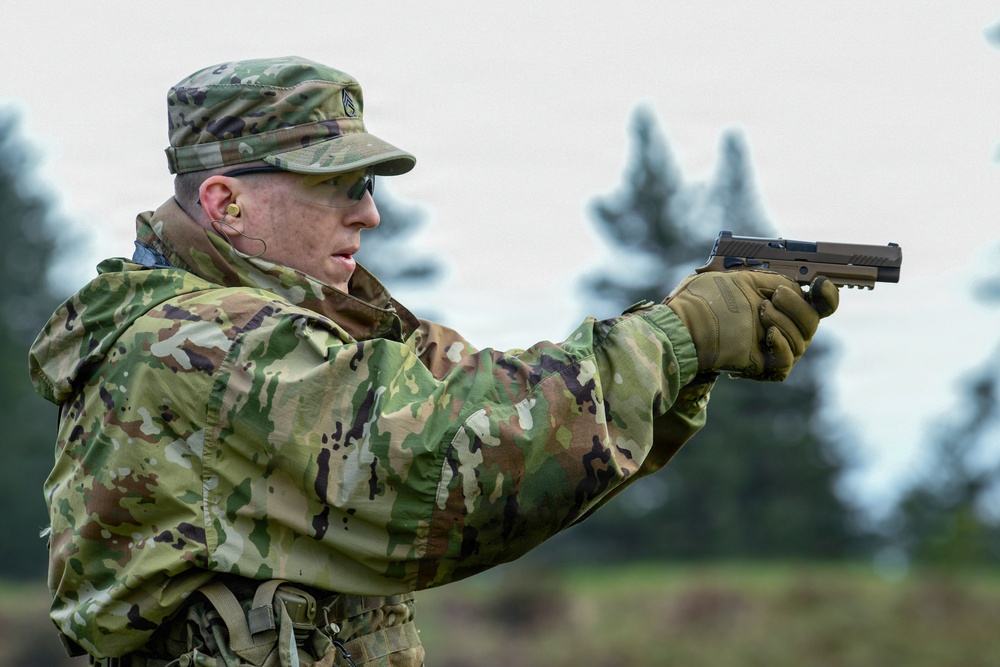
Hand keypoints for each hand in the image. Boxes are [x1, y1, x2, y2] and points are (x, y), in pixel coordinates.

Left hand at [665, 271, 838, 380]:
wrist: (686, 323)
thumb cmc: (708, 299)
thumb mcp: (743, 278)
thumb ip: (773, 278)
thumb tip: (798, 282)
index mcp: (781, 304)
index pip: (819, 303)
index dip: (827, 295)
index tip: (820, 284)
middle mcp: (783, 326)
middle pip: (813, 321)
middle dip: (797, 305)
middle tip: (775, 296)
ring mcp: (775, 348)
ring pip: (802, 340)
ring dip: (783, 321)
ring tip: (759, 312)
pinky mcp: (765, 367)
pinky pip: (787, 361)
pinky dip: (782, 345)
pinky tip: (767, 334)